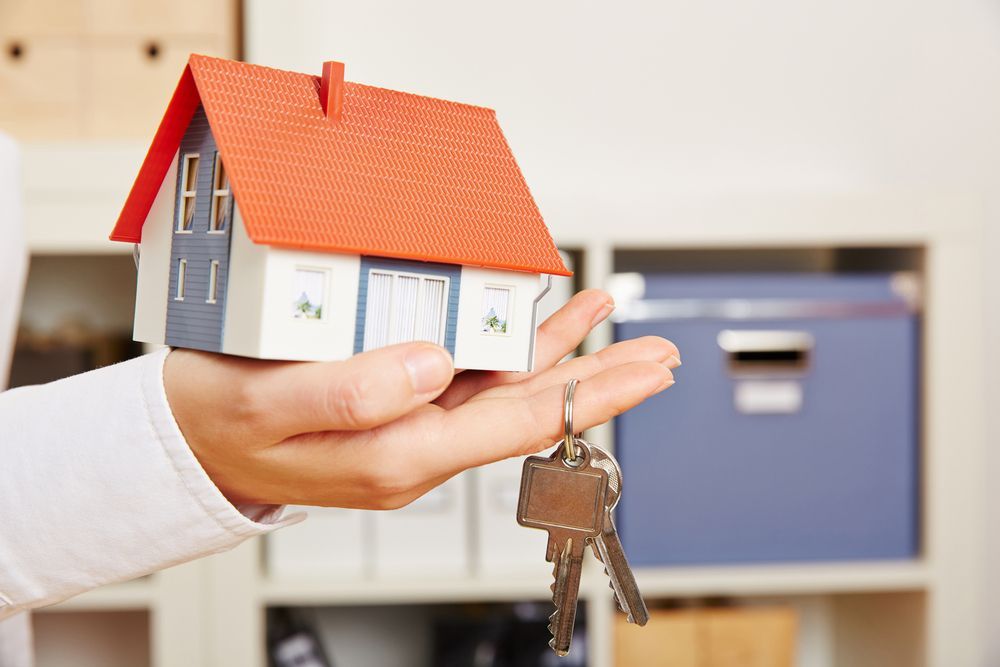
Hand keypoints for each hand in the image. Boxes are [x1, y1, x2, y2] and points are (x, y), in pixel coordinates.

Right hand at [163, 290, 679, 509]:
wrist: (197, 442)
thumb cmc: (224, 424)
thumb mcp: (267, 407)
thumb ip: (351, 393)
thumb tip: (436, 362)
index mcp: (399, 452)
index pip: (517, 423)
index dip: (588, 393)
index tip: (643, 370)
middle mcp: (419, 444)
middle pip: (530, 409)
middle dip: (600, 381)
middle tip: (659, 356)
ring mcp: (414, 424)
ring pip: (508, 388)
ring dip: (565, 357)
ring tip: (615, 328)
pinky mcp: (402, 404)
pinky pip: (473, 374)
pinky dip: (511, 344)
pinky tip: (540, 322)